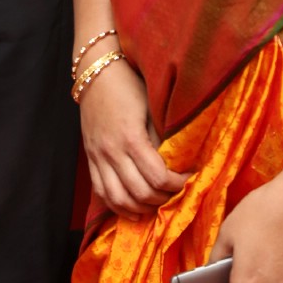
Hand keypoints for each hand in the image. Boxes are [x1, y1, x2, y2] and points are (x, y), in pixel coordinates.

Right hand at [80, 58, 188, 217]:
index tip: (191, 178)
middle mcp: (112, 152)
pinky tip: (135, 210)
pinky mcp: (91, 159)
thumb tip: (179, 162)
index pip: (158, 176)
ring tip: (159, 203)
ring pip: (119, 199)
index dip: (178, 184)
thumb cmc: (129, 86)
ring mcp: (98, 157)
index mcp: (130, 137)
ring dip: (142, 207)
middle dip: (163, 198)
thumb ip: (161, 137)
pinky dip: (119, 206)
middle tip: (179, 193)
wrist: (96, 72)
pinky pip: (102, 192)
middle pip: (140, 192)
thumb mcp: (151, 108)